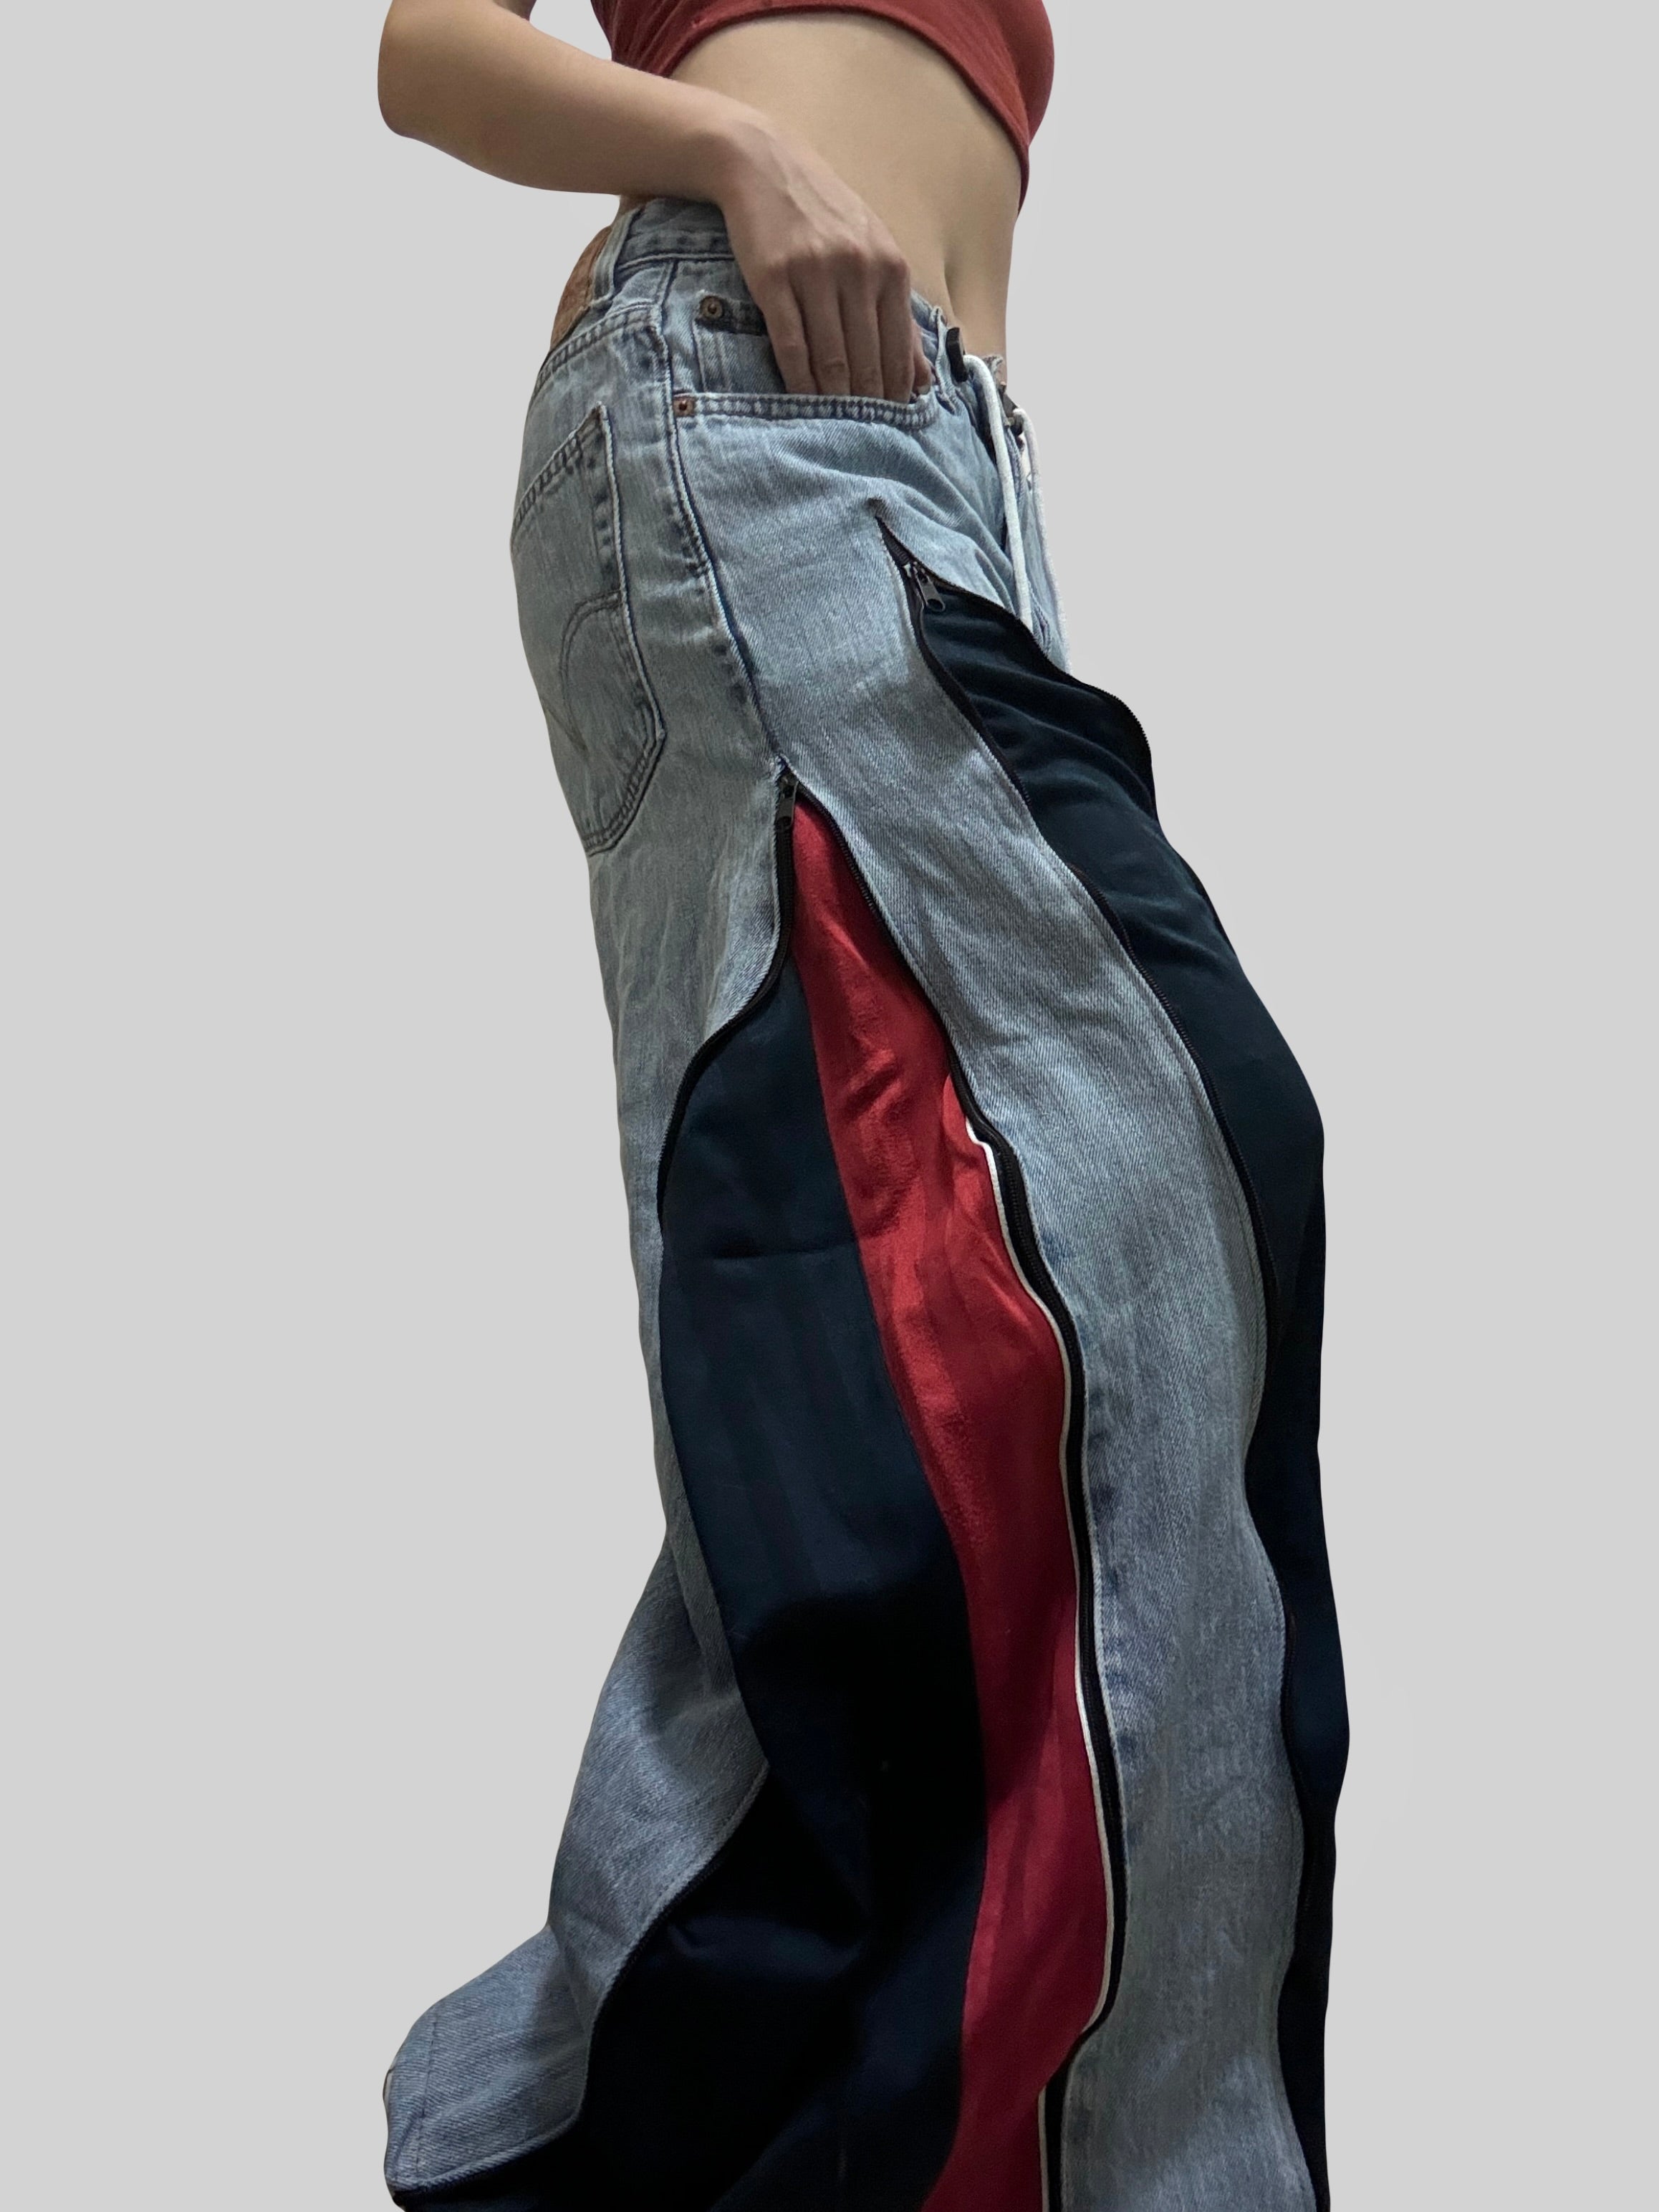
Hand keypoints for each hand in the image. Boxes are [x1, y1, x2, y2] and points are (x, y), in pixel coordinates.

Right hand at [709, 118, 930, 402]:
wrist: (764, 166)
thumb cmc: (823, 215)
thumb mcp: (873, 252)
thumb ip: (897, 313)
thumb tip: (922, 378)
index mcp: (889, 266)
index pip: (898, 348)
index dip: (895, 393)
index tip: (892, 425)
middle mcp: (857, 269)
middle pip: (867, 359)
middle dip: (868, 404)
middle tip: (865, 439)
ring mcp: (815, 273)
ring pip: (831, 356)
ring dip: (834, 399)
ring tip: (835, 427)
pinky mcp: (774, 279)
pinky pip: (791, 343)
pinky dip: (799, 379)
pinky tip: (803, 401)